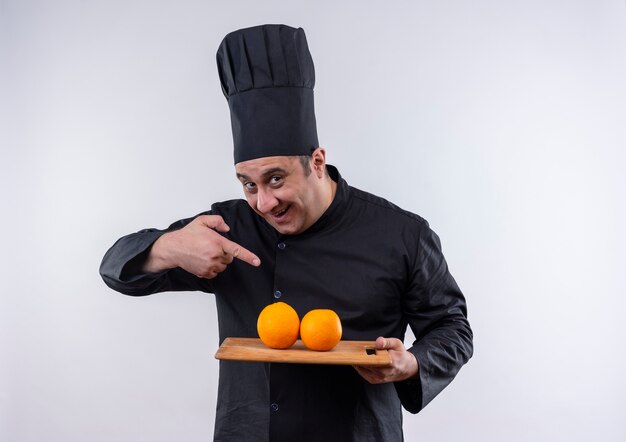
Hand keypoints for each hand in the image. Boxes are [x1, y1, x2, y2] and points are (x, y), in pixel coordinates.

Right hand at [144, 215, 260, 277]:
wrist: (173, 248)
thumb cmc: (188, 234)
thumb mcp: (202, 221)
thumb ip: (217, 221)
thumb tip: (227, 228)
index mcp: (217, 242)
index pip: (237, 250)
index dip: (248, 257)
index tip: (257, 262)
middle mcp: (215, 255)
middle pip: (229, 258)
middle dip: (224, 253)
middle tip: (211, 246)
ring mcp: (210, 265)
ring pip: (223, 266)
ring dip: (218, 260)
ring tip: (205, 253)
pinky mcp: (205, 273)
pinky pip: (215, 272)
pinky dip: (212, 267)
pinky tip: (203, 260)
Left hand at [353, 337, 418, 383]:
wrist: (406, 368)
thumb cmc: (400, 355)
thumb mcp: (397, 344)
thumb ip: (387, 342)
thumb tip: (378, 342)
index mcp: (391, 361)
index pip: (374, 359)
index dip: (364, 355)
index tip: (356, 350)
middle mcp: (384, 372)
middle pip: (366, 364)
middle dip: (358, 357)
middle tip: (351, 351)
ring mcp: (379, 378)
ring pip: (363, 369)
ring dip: (357, 362)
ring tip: (353, 355)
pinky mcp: (375, 380)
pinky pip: (363, 374)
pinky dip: (359, 367)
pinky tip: (358, 361)